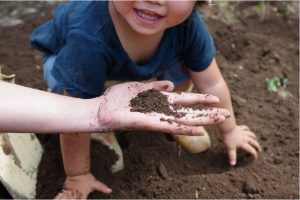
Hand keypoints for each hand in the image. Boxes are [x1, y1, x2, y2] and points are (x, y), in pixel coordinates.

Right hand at [54, 172, 111, 198]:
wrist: (78, 171)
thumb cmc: (86, 178)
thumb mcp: (95, 183)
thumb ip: (102, 188)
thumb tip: (110, 190)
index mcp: (83, 195)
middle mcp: (76, 194)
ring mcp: (70, 192)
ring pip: (66, 198)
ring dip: (64, 198)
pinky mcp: (65, 190)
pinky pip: (61, 195)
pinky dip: (58, 197)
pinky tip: (57, 198)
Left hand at [96, 81, 229, 135]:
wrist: (101, 110)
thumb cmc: (119, 99)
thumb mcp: (139, 88)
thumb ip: (156, 86)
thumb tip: (172, 84)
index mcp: (160, 101)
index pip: (185, 102)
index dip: (201, 101)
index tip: (216, 100)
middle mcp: (161, 111)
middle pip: (189, 112)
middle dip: (207, 113)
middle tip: (227, 114)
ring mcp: (157, 118)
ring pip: (184, 120)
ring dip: (203, 121)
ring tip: (220, 120)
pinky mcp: (149, 124)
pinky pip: (169, 127)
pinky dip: (185, 129)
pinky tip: (199, 131)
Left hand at [222, 125, 261, 165]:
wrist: (227, 128)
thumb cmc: (228, 138)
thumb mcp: (230, 148)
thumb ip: (232, 156)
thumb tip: (233, 164)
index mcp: (243, 143)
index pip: (250, 149)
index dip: (254, 154)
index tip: (255, 157)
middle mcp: (244, 138)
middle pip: (253, 142)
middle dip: (257, 146)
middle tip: (259, 149)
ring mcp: (242, 132)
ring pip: (250, 134)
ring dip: (253, 137)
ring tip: (255, 138)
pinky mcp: (239, 128)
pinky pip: (245, 128)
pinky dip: (247, 129)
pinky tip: (248, 129)